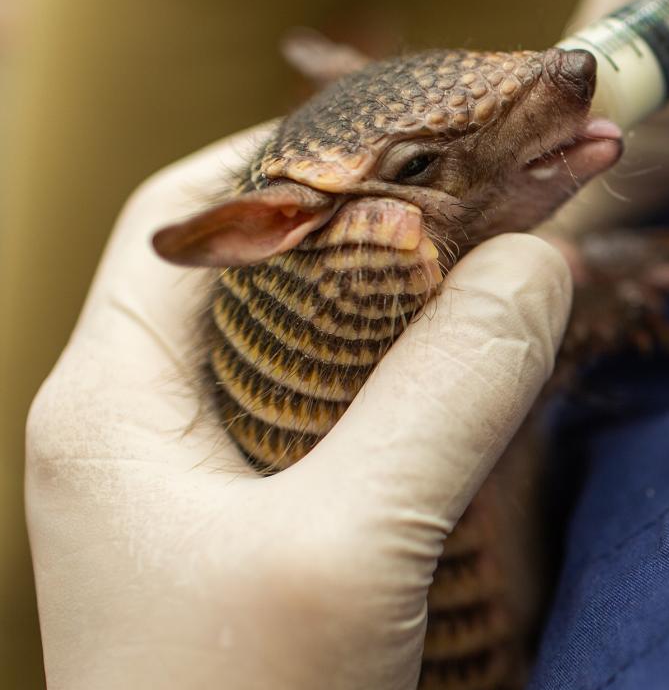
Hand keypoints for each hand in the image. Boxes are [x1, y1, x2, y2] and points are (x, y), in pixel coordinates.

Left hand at [25, 127, 571, 689]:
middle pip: (265, 283)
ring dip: (406, 320)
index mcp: (113, 401)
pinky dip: (410, 398)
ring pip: (312, 361)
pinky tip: (478, 400)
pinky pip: (339, 434)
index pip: (196, 217)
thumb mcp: (348, 546)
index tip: (432, 143)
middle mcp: (144, 432)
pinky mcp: (261, 546)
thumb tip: (535, 263)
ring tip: (502, 288)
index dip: (309, 161)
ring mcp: (203, 495)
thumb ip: (444, 396)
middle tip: (494, 209)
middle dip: (382, 237)